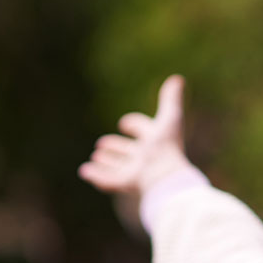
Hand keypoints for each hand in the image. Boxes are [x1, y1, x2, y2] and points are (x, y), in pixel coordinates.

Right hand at [79, 74, 193, 194]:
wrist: (164, 174)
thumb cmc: (166, 146)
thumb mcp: (169, 118)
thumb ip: (170, 99)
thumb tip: (178, 78)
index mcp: (156, 142)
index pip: (144, 131)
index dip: (135, 125)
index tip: (125, 123)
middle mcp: (146, 157)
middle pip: (130, 152)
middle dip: (117, 147)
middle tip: (103, 143)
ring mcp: (135, 172)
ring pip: (120, 167)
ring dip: (107, 161)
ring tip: (96, 156)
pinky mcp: (125, 184)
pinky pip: (108, 181)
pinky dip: (96, 176)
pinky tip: (84, 171)